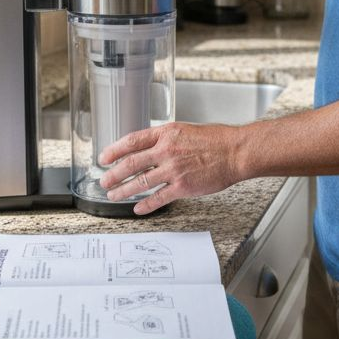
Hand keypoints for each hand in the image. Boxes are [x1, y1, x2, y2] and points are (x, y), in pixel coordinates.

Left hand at [97, 122, 247, 214]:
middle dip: (113, 175)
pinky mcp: (182, 187)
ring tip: (114, 195)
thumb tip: (147, 148)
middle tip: (104, 181)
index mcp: (165, 134)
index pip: (131, 141)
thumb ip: (165, 139)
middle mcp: (166, 151)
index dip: (113, 150)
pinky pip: (158, 198)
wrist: (235, 152)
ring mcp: (173, 170)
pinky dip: (145, 204)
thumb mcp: (184, 130)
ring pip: (139, 182)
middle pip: (130, 164)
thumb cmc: (216, 140)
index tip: (104, 158)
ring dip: (123, 190)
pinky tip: (138, 208)